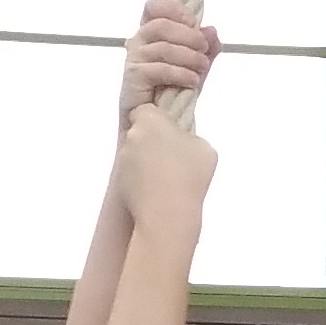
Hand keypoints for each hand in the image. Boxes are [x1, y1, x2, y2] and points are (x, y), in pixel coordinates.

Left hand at [114, 101, 215, 220]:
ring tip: (168, 177)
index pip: (148, 109)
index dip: (160, 120)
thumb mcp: (205, 147)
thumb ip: (191, 136)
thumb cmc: (189, 178)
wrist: (167, 216)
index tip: (173, 132)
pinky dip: (142, 178)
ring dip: (148, 160)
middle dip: (154, 140)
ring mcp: (123, 159)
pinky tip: (159, 190)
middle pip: (141, 131)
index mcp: (150, 120)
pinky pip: (132, 173)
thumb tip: (184, 141)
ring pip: (136, 153)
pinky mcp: (120, 181)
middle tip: (174, 156)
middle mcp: (132, 136)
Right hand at [117, 0, 218, 122]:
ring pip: (162, 47)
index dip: (174, 9)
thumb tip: (212, 31)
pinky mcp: (133, 79)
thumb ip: (205, 50)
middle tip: (205, 50)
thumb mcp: (194, 68)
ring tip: (202, 68)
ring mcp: (133, 61)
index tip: (193, 22)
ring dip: (188, 57)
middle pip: (161, 25)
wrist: (153, 127)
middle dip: (188, 36)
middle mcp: (138, 43)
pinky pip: (158, 69)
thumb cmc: (171, 94)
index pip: (153, 8)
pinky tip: (193, 82)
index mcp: (150, 34)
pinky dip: (180, 74)